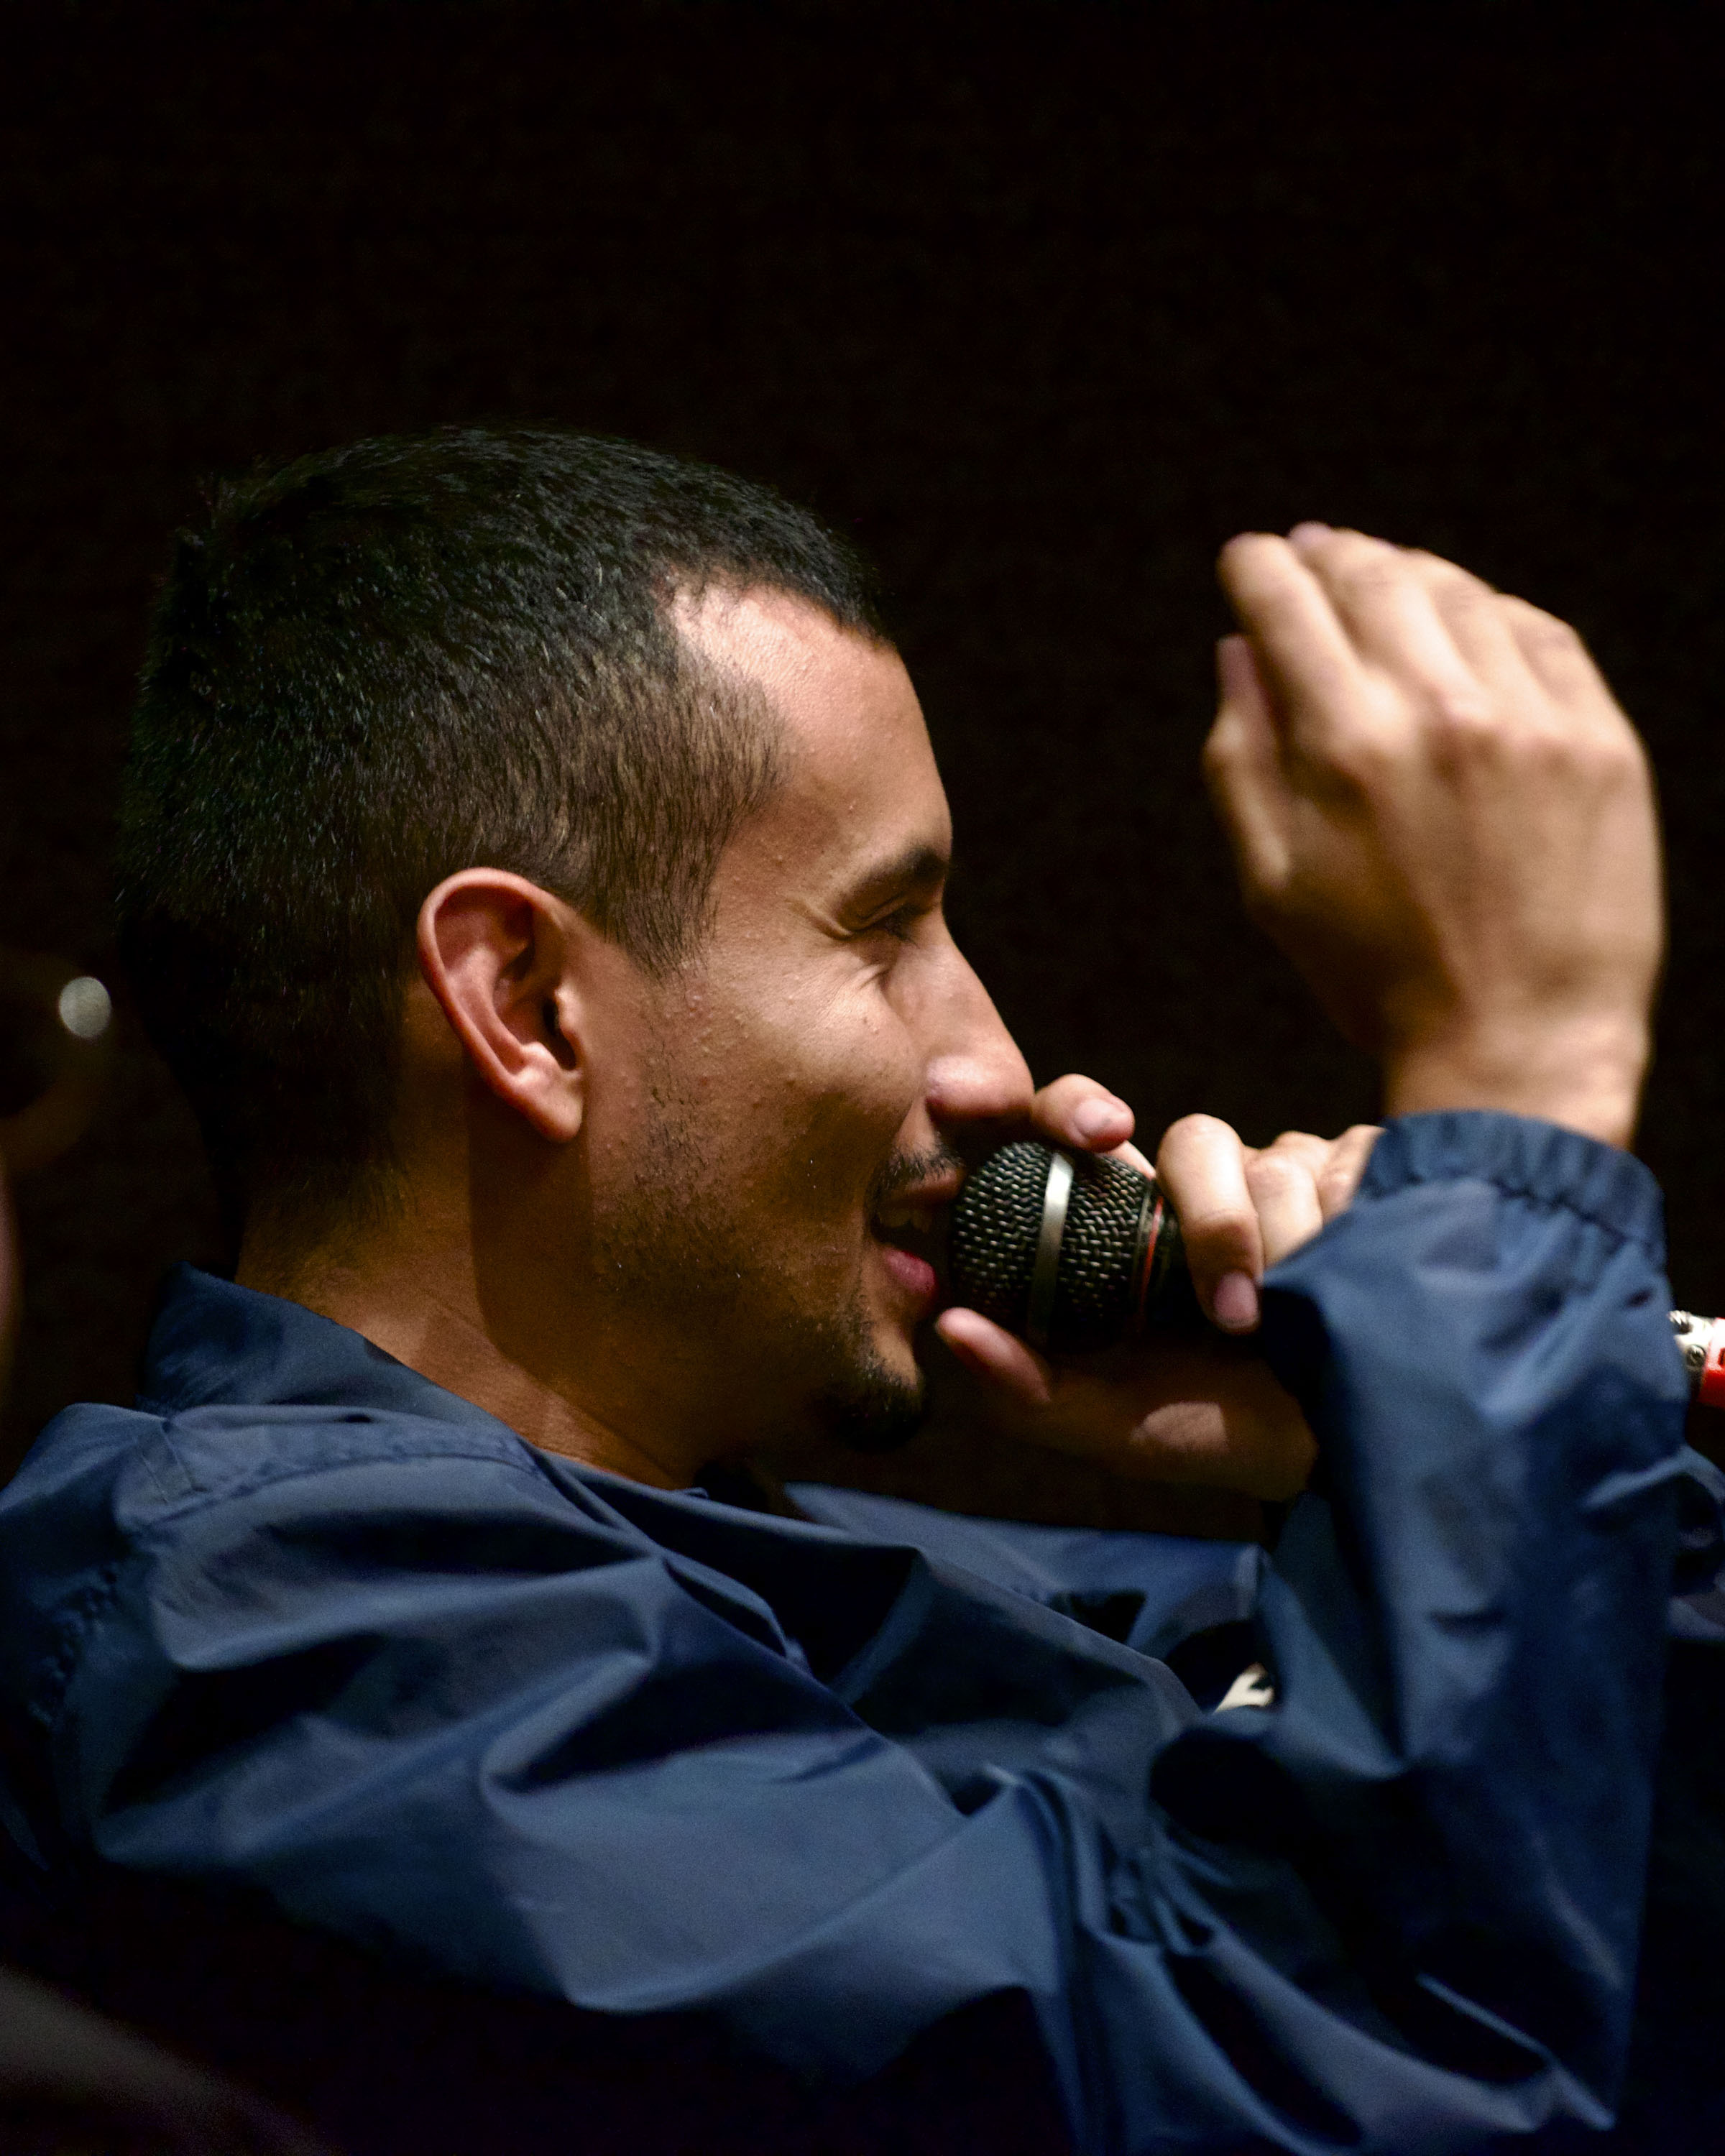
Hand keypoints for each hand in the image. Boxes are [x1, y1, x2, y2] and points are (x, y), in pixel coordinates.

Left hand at [936, 1086, 1378, 1497]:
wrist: (1345, 1448)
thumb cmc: (1215, 1435)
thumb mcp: (1113, 1428)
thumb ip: (1027, 1390)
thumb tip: (949, 1325)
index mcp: (1120, 1222)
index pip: (1080, 1123)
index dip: (1062, 1105)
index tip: (1060, 1121)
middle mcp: (1193, 1184)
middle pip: (1194, 1139)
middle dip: (1217, 1223)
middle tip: (1235, 1315)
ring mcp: (1278, 1168)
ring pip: (1273, 1165)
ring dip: (1288, 1259)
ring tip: (1295, 1331)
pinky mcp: (1356, 1168)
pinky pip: (1346, 1169)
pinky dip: (1347, 1236)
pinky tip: (1349, 1283)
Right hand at [1205, 526, 1662, 1147]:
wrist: (1519, 1046)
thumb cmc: (1380, 980)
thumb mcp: (1274, 883)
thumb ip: (1240, 757)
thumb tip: (1236, 652)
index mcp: (1344, 747)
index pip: (1288, 605)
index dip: (1258, 567)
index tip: (1248, 559)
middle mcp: (1438, 711)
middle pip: (1373, 576)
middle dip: (1329, 553)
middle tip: (1311, 550)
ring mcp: (1530, 719)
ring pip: (1459, 593)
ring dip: (1409, 570)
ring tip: (1385, 574)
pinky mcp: (1597, 740)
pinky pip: (1541, 634)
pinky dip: (1493, 612)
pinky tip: (1470, 622)